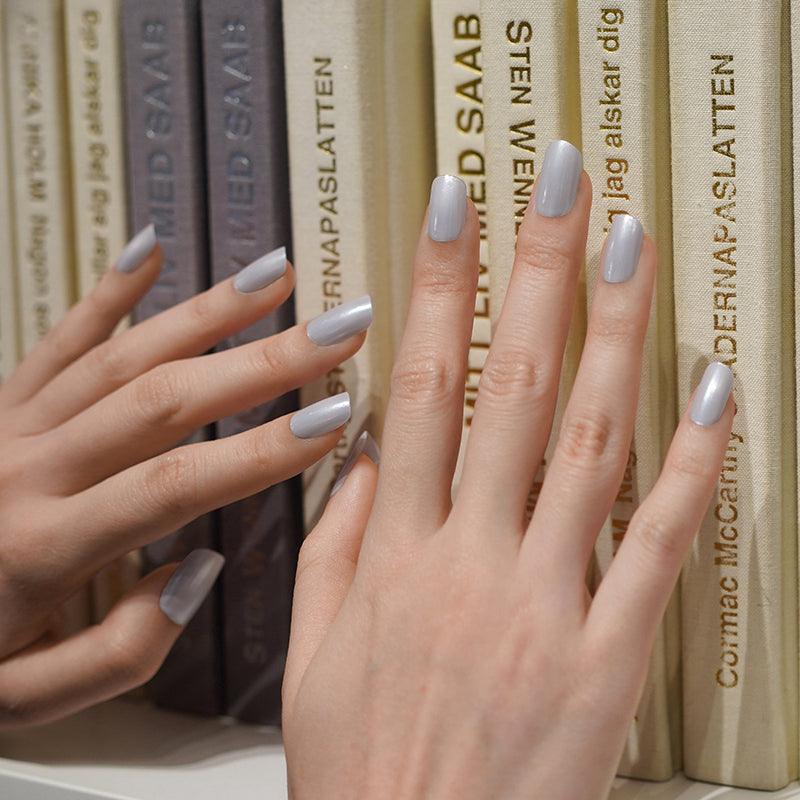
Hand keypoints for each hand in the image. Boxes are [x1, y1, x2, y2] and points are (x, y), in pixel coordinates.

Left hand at [0, 231, 370, 726]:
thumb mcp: (29, 699)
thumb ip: (121, 651)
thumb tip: (199, 567)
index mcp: (44, 545)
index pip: (174, 484)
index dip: (260, 451)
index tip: (335, 420)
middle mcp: (30, 468)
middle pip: (165, 400)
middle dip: (264, 363)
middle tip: (339, 329)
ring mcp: (13, 423)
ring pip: (125, 354)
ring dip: (208, 312)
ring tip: (276, 275)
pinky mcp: (4, 400)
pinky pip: (59, 336)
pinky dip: (107, 290)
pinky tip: (150, 248)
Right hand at [282, 141, 733, 798]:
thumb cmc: (362, 768)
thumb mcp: (312, 653)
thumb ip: (335, 542)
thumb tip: (362, 453)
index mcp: (397, 553)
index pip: (422, 385)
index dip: (437, 287)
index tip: (453, 210)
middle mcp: (472, 560)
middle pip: (515, 385)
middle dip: (537, 270)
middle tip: (559, 183)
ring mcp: (547, 604)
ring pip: (591, 442)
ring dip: (616, 333)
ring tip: (633, 245)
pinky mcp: (607, 658)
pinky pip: (657, 546)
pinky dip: (690, 465)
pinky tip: (711, 390)